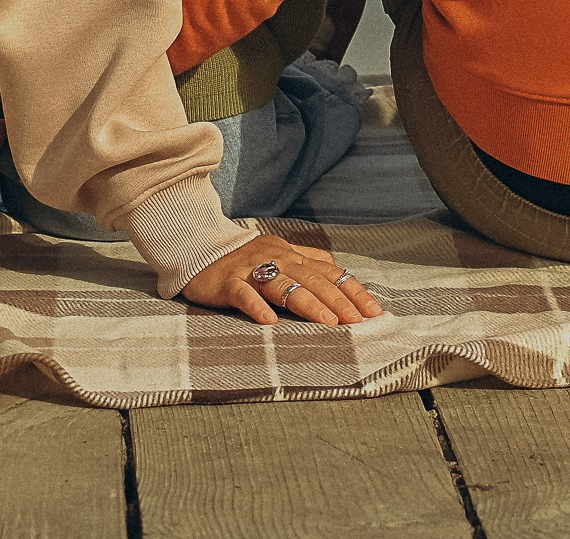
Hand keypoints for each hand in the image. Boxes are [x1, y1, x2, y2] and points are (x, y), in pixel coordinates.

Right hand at [182, 233, 382, 325]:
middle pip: (311, 279)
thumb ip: (307, 260)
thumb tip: (337, 268)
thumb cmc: (242, 258)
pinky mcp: (227, 282)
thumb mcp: (278, 254)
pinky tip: (269, 322)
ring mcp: (250, 270)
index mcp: (290, 254)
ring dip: (307, 303)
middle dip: (338, 300)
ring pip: (283, 285)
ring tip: (329, 322)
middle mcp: (275, 259)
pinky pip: (243, 294)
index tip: (374, 311)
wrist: (195, 247)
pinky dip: (257, 307)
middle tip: (358, 320)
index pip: (328, 272)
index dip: (352, 290)